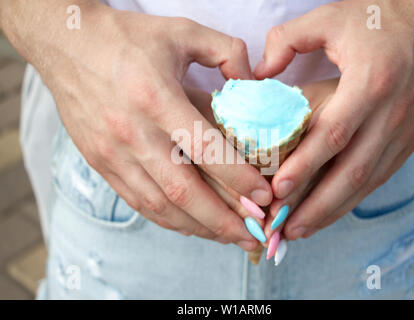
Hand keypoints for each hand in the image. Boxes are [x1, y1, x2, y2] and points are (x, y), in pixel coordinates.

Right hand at [1, 0, 272, 249]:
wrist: (67, 45)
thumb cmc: (127, 38)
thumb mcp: (182, 31)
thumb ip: (227, 52)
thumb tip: (254, 83)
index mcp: (156, 97)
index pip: (205, 149)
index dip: (238, 178)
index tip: (264, 197)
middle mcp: (132, 133)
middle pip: (184, 190)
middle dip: (223, 220)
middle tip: (255, 235)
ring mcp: (113, 153)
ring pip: (160, 205)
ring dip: (198, 227)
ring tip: (229, 237)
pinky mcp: (101, 163)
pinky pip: (138, 201)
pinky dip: (169, 219)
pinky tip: (192, 225)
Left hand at [254, 0, 413, 239]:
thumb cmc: (379, 18)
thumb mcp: (329, 18)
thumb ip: (287, 41)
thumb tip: (258, 73)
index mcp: (370, 83)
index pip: (333, 135)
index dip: (304, 167)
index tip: (276, 192)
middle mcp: (391, 115)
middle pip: (351, 173)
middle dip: (315, 207)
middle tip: (283, 230)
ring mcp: (404, 131)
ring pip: (366, 183)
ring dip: (332, 211)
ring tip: (300, 230)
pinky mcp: (410, 139)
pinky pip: (379, 176)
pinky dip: (352, 198)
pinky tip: (329, 210)